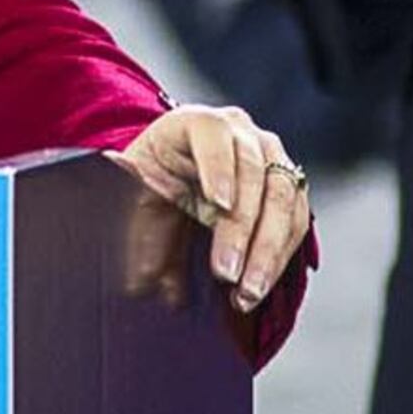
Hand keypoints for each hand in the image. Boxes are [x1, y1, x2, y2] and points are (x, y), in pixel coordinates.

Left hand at [117, 103, 310, 312]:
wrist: (174, 183)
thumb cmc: (152, 181)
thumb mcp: (133, 183)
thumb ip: (127, 187)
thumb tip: (116, 181)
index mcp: (196, 122)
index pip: (213, 135)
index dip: (218, 168)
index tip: (218, 205)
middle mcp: (240, 131)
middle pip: (254, 174)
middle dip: (242, 229)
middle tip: (226, 273)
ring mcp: (270, 156)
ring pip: (283, 200)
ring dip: (268, 251)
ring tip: (247, 291)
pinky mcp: (289, 187)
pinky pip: (296, 221)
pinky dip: (279, 256)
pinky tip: (258, 285)